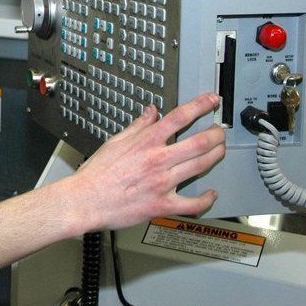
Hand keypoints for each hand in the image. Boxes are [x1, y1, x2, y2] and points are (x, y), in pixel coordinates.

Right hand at [68, 92, 224, 231]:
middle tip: (220, 131)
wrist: (85, 200)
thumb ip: (138, 126)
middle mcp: (157, 160)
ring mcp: (162, 183)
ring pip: (200, 166)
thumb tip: (151, 112)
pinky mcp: (162, 205)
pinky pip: (192, 203)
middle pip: (198, 142)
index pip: (179, 117)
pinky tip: (211, 194)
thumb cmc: (97, 173)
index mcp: (145, 142)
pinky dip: (206, 199)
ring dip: (216, 156)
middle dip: (216, 134)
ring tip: (220, 150)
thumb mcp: (115, 142)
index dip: (200, 105)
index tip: (211, 101)